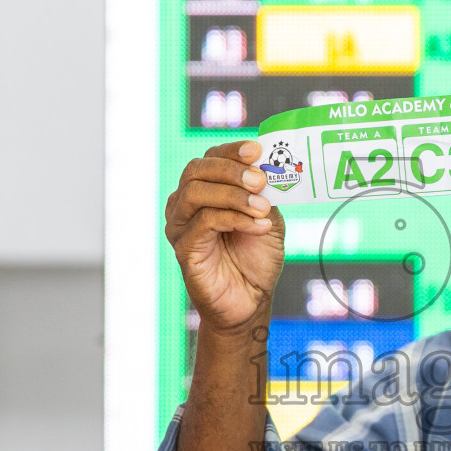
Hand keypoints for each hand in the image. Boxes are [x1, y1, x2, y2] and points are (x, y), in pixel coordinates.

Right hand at [165, 141, 284, 333]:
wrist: (251, 300)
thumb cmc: (256, 259)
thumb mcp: (268, 217)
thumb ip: (266, 193)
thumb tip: (270, 167)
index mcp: (203, 191)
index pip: (209, 159)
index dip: (231, 151)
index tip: (256, 150)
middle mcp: (184, 205)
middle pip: (196, 170)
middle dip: (231, 171)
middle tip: (261, 180)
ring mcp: (180, 226)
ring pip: (196, 193)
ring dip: (233, 195)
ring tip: (262, 208)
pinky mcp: (184, 249)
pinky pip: (204, 223)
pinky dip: (235, 219)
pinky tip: (258, 226)